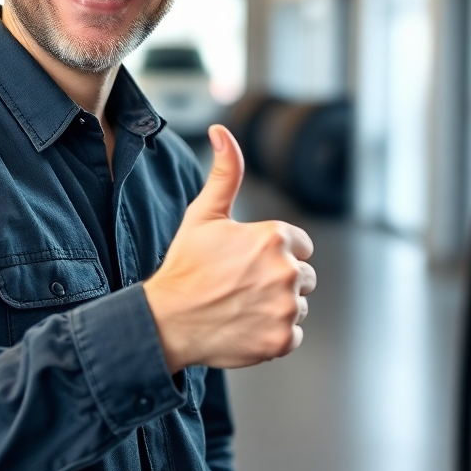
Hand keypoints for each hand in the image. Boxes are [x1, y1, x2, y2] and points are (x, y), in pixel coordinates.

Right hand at [142, 124, 315, 371]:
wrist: (166, 321)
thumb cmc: (185, 266)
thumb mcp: (204, 214)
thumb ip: (226, 172)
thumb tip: (221, 131)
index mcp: (274, 238)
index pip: (300, 246)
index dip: (273, 253)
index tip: (246, 262)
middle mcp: (287, 271)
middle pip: (304, 277)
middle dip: (278, 280)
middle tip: (241, 286)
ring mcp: (286, 308)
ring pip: (298, 306)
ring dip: (277, 308)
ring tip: (241, 306)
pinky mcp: (282, 340)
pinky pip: (293, 335)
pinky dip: (273, 334)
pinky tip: (245, 326)